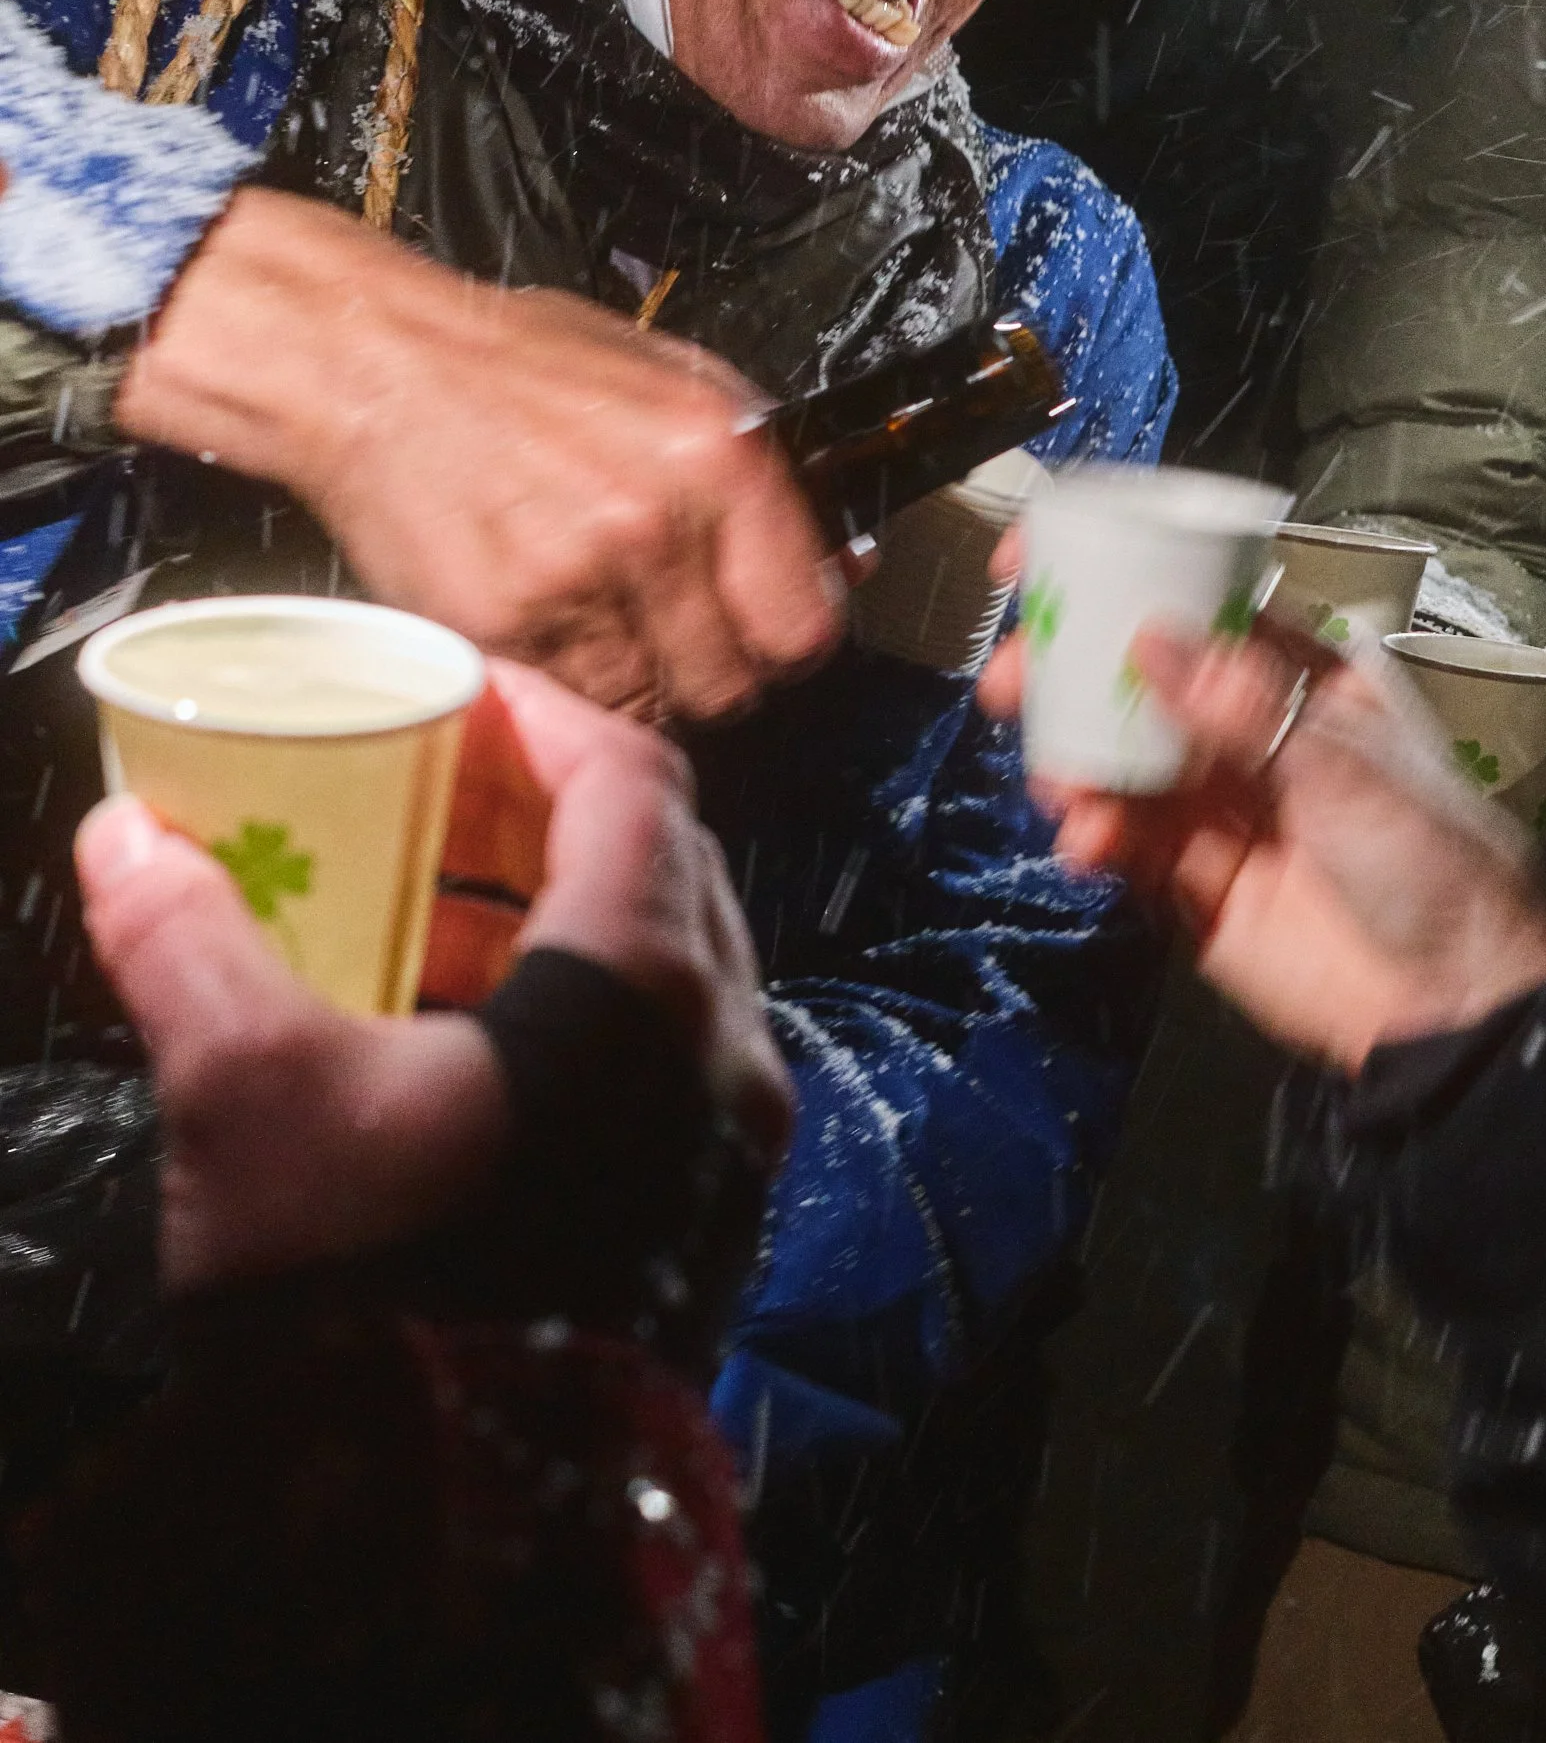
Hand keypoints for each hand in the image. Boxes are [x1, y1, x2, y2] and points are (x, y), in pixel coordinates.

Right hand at [75, 659, 792, 1292]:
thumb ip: (193, 944)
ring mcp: (732, 1140)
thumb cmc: (364, 1299)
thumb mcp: (250, 1100)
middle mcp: (724, 1044)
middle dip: (540, 807)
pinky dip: (578, 1010)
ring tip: (419, 909)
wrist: (448, 1542)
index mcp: (642, 982)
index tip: (448, 693)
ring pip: (669, 963)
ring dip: (552, 912)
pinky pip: (667, 1058)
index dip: (538, 713)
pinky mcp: (710, 1219)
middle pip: (659, 859)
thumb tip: (126, 839)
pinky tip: (459, 1042)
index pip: (628, 775)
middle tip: (426, 791)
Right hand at [117, 187, 842, 716]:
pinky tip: (544, 616)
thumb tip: (840, 567)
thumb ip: (763, 478)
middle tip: (671, 626)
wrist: (377, 364)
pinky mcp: (500, 625)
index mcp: (720, 453)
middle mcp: (657, 524)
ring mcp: (575, 582)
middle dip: (710, 669)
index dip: (785, 640)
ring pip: (650, 707)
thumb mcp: (674, 381)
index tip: (766, 634)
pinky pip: (568, 700)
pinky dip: (563, 678)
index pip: (804, 627)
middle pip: (732, 686)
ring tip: (598, 614)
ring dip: (635, 681)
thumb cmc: (521, 366)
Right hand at [979, 616, 1545, 1071]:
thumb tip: (1149, 640)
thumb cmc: (1430, 861)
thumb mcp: (1344, 768)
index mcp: (1303, 679)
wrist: (1452, 1005)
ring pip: (1121, 760)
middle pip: (1142, 682)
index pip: (1202, 608)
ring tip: (1057, 780)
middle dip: (1073, 674)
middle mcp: (1252, 732)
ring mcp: (1219, 806)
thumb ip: (1242, 707)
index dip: (1127, 579)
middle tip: (1015, 681)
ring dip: (1075, 759)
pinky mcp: (1193, 882)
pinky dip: (1095, 834)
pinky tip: (1086, 839)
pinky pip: (1127, 843)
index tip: (1041, 562)